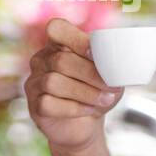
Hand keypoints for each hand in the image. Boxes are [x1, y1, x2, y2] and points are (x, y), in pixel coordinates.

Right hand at [25, 18, 122, 151]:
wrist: (85, 126)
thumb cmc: (97, 93)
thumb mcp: (109, 76)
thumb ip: (111, 64)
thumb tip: (120, 61)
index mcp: (59, 44)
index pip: (56, 28)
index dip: (75, 39)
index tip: (95, 53)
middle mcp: (42, 60)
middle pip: (61, 60)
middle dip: (90, 74)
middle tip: (111, 87)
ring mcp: (35, 82)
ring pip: (54, 83)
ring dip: (85, 93)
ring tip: (105, 100)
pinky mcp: (34, 105)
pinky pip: (48, 103)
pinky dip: (73, 108)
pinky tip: (89, 110)